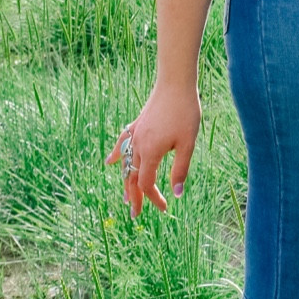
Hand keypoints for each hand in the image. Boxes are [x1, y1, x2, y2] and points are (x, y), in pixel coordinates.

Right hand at [106, 79, 201, 219]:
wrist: (175, 84)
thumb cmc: (185, 113)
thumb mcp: (188, 144)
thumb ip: (180, 169)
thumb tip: (177, 193)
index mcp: (150, 152)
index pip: (146, 183)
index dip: (153, 198)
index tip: (165, 209)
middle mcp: (137, 145)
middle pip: (132, 177)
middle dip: (135, 197)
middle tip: (136, 215)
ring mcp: (135, 134)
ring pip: (126, 163)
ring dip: (126, 181)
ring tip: (126, 197)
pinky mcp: (137, 124)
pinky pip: (122, 144)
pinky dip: (116, 155)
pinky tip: (110, 162)